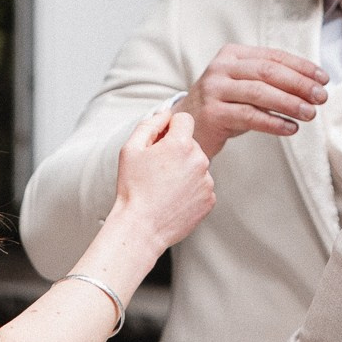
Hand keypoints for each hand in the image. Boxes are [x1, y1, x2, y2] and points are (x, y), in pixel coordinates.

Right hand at [114, 109, 215, 250]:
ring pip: (197, 165)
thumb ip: (150, 124)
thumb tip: (165, 114)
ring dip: (184, 171)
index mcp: (181, 144)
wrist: (141, 227)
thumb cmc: (133, 188)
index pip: (184, 120)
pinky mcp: (210, 199)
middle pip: (190, 144)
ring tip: (164, 187)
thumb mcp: (131, 149)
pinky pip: (201, 186)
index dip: (169, 128)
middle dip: (176, 151)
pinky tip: (173, 198)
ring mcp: (207, 181)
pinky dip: (190, 190)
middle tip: (156, 170)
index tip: (160, 142)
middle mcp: (200, 160)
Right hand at [183, 43, 328, 158]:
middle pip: (268, 72)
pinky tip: (291, 128)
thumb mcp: (244, 86)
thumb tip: (312, 85)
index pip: (273, 56)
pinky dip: (273, 122)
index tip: (323, 79)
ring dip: (289, 103)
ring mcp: (214, 89)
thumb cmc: (223, 106)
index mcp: (233, 55)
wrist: (186, 128)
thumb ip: (270, 80)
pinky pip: (249, 116)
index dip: (301, 66)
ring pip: (259, 93)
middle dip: (299, 84)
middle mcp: (221, 68)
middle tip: (321, 96)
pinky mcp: (212, 113)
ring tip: (310, 114)